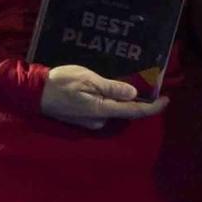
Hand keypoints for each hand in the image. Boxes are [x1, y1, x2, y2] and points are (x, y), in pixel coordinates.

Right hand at [38, 65, 167, 129]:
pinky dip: (109, 100)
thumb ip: (111, 88)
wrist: (34, 92)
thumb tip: (133, 94)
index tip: (167, 99)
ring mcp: (90, 122)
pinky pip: (103, 110)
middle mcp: (99, 120)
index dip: (153, 107)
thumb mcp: (88, 79)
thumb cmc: (60, 82)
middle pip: (125, 111)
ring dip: (121, 99)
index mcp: (102, 110)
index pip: (134, 111)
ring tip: (128, 80)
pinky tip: (107, 88)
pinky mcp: (83, 119)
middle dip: (137, 99)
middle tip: (147, 82)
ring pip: (113, 110)